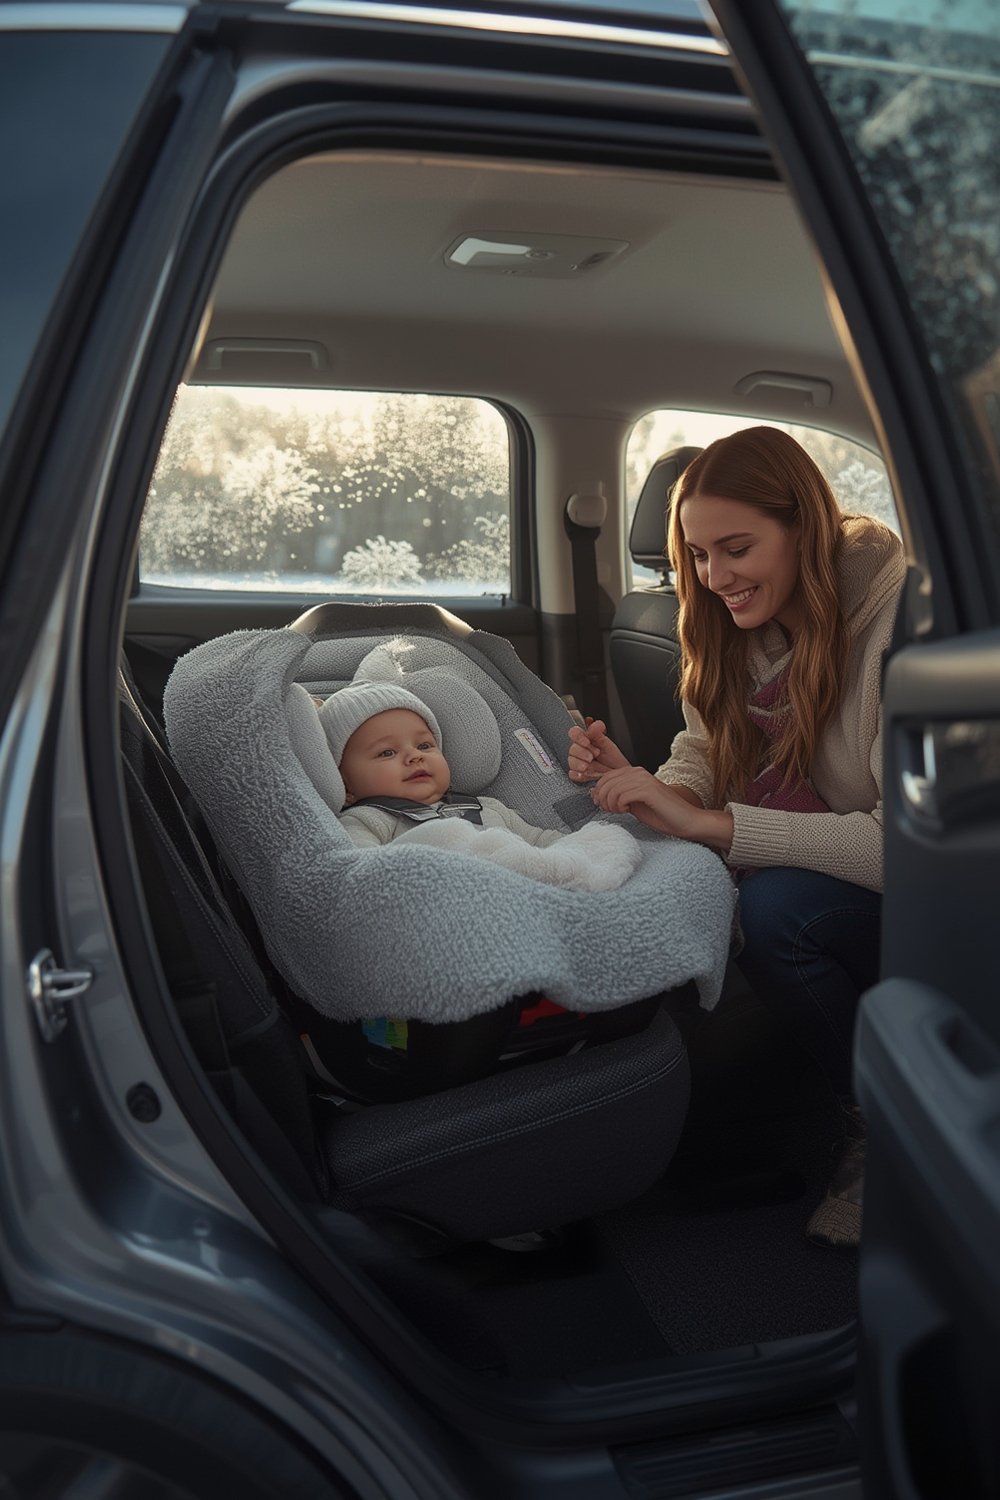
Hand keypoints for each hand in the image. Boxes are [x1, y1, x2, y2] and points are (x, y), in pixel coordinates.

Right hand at [567, 718, 629, 780]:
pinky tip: (584, 773)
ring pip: (571, 761)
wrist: (619, 774)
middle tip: (594, 754)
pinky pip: (572, 774)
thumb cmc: (614, 759)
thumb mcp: (606, 743)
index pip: (574, 733)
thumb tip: (595, 723)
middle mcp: (580, 751)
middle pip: (572, 748)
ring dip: (579, 763)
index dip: (578, 737)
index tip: (587, 741)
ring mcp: (579, 763)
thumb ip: (598, 733)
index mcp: (585, 740)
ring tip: (589, 765)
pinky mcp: (579, 775)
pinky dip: (577, 774)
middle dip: (582, 752)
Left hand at [591, 768, 733, 850]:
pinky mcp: (649, 790)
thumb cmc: (662, 814)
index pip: (606, 777)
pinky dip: (620, 805)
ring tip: (620, 812)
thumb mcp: (635, 804)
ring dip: (611, 804)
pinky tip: (628, 811)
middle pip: (606, 782)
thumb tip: (599, 796)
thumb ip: (619, 797)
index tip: (602, 805)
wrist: (687, 821)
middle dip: (603, 799)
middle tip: (611, 810)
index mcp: (635, 773)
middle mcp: (639, 772)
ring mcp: (644, 780)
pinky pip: (622, 795)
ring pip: (612, 789)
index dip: (599, 792)